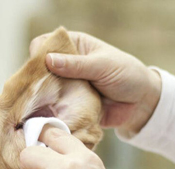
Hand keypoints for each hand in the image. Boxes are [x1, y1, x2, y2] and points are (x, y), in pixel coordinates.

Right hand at [30, 31, 161, 135]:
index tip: (36, 67)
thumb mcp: (102, 65)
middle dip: (34, 80)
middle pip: (39, 70)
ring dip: (40, 99)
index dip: (38, 53)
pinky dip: (49, 114)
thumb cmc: (126, 75)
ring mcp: (65, 87)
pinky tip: (44, 118)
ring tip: (36, 108)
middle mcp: (66, 66)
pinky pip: (53, 109)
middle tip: (34, 92)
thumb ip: (76, 64)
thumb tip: (48, 60)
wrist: (140, 104)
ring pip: (43, 91)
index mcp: (73, 46)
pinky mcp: (68, 106)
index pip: (45, 43)